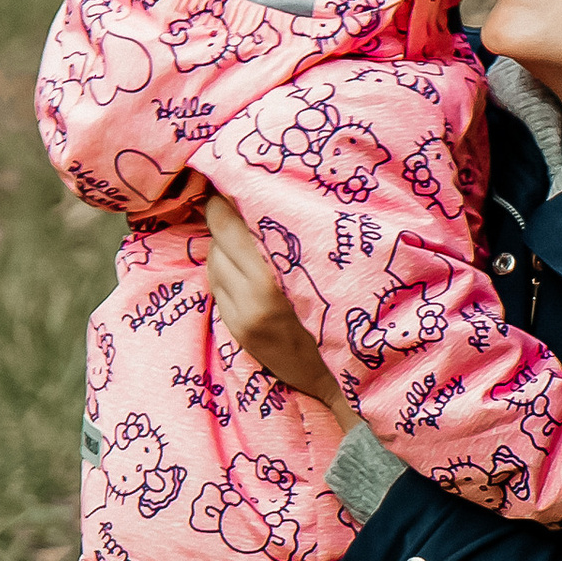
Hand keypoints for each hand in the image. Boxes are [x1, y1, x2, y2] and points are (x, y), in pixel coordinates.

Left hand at [201, 186, 344, 416]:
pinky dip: (226, 273)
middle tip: (243, 205)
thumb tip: (262, 196)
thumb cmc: (348, 317)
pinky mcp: (238, 329)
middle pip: (217, 239)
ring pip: (213, 261)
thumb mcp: (329, 272)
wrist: (344, 379)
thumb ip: (293, 239)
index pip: (227, 223)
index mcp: (274, 278)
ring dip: (224, 248)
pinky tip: (247, 272)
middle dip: (226, 220)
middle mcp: (252, 297)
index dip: (226, 198)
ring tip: (251, 243)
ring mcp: (241, 316)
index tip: (235, 181)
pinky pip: (217, 287)